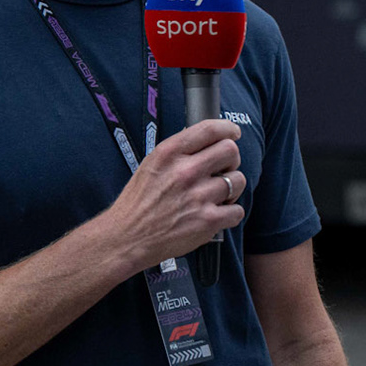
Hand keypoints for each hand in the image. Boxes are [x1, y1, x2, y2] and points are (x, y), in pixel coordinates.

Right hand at [103, 119, 245, 267]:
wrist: (127, 237)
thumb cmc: (138, 203)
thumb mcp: (151, 165)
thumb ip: (178, 152)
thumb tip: (205, 141)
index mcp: (169, 154)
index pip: (209, 129)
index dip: (228, 128)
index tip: (233, 133)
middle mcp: (185, 172)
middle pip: (230, 151)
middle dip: (231, 160)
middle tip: (223, 170)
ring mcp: (198, 196)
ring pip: (238, 180)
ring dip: (232, 188)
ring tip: (217, 196)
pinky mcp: (207, 221)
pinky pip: (237, 210)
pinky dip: (230, 213)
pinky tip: (217, 214)